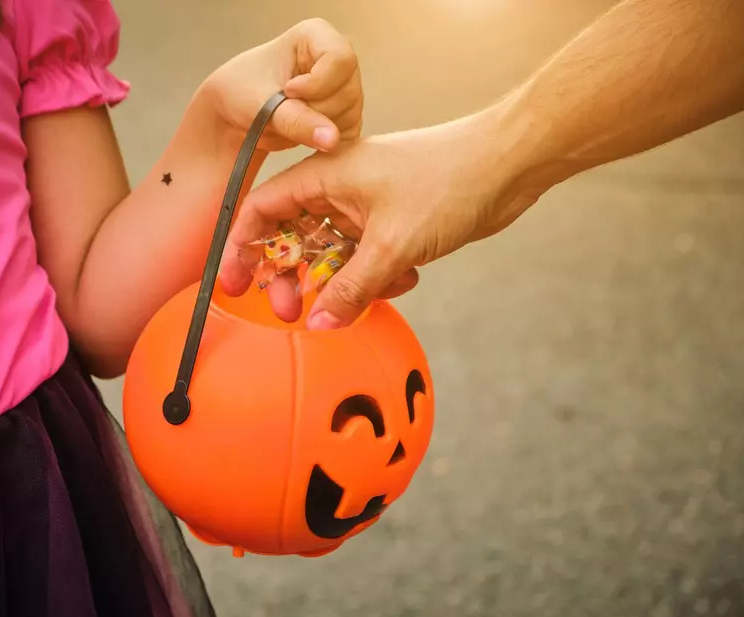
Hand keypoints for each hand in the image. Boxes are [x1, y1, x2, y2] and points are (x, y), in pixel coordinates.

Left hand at [202, 18, 362, 152]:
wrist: (234, 111)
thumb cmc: (242, 92)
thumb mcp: (264, 106)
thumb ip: (298, 121)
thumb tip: (332, 139)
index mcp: (315, 35)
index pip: (340, 59)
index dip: (318, 83)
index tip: (288, 91)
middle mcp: (336, 58)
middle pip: (349, 90)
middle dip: (317, 112)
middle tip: (285, 112)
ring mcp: (344, 86)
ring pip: (351, 114)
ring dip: (320, 128)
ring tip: (290, 121)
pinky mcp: (344, 112)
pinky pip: (349, 131)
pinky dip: (326, 140)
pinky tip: (303, 134)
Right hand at [218, 107, 556, 327]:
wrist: (508, 164)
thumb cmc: (447, 182)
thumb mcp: (392, 244)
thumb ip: (351, 288)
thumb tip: (317, 323)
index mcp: (324, 177)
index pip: (263, 210)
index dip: (242, 246)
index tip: (235, 284)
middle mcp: (338, 191)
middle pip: (293, 239)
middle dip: (292, 278)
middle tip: (291, 313)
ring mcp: (366, 208)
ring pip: (333, 255)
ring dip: (345, 283)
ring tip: (365, 300)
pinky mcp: (393, 225)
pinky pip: (368, 260)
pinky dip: (380, 276)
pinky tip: (408, 278)